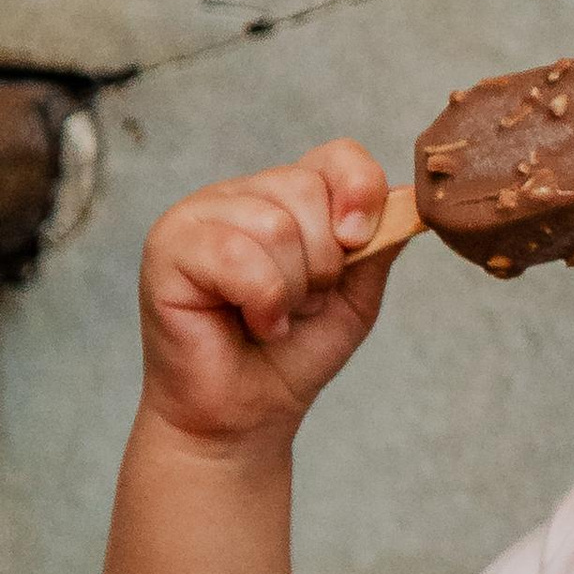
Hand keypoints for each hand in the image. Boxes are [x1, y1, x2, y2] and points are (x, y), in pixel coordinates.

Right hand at [138, 141, 400, 446]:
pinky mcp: (168, 246)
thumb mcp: (355, 296)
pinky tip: (253, 323)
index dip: (360, 193)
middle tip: (299, 304)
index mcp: (284, 198)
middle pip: (306, 189)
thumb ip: (378, 244)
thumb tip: (404, 201)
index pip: (337, 157)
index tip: (358, 244)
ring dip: (290, 289)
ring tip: (271, 317)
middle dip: (322, 264)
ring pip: (274, 225)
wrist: (246, 416)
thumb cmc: (292, 355)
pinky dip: (262, 301)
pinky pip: (237, 255)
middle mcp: (239, 196)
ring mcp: (198, 215)